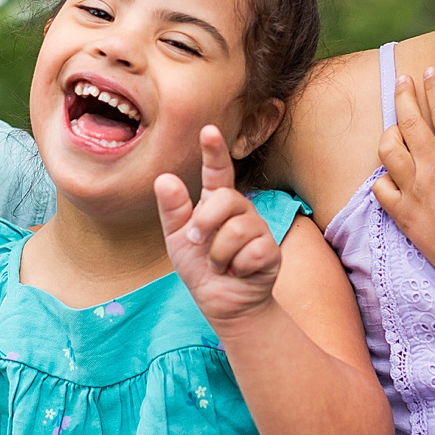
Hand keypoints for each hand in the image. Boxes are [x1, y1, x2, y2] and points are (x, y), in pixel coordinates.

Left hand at [155, 126, 282, 328]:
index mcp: (216, 203)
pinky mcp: (270, 251)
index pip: (217, 171)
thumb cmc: (202, 268)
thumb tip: (164, 178)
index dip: (214, 151)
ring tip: (220, 264)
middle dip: (206, 223)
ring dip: (217, 254)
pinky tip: (238, 272)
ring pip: (235, 229)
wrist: (223, 303)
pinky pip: (249, 252)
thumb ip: (173, 210)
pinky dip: (235, 268)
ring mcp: (258, 229)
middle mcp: (240, 210)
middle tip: (198, 243)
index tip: (208, 130)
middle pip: (225, 198)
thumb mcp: (178, 239)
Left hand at [372, 67, 434, 284]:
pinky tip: (389, 173)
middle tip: (402, 81)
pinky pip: (381, 188)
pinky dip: (382, 177)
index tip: (429, 71)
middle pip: (409, 122)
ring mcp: (413, 190)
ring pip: (388, 151)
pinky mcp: (403, 213)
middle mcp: (431, 167)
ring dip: (389, 133)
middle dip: (404, 97)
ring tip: (393, 127)